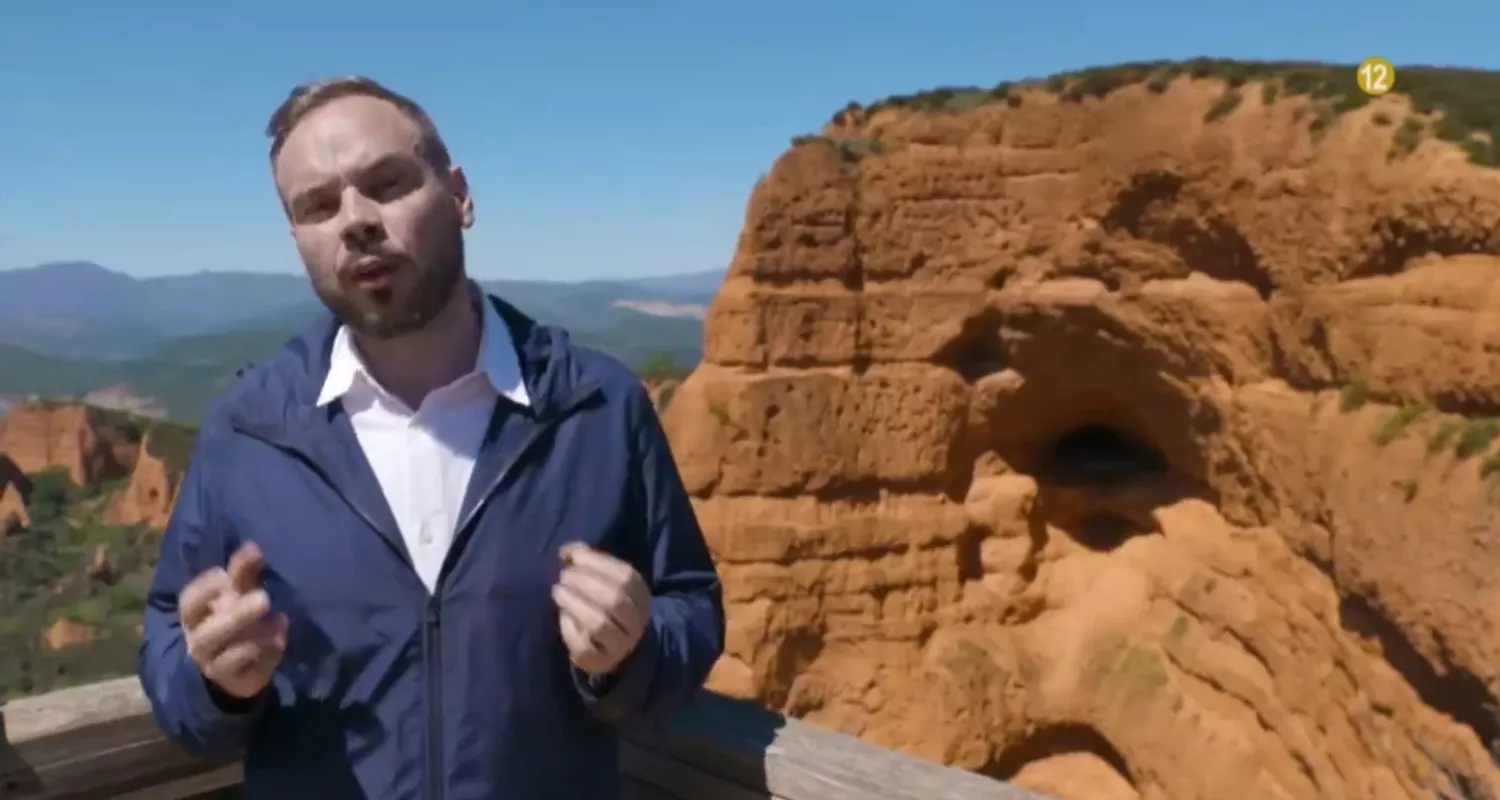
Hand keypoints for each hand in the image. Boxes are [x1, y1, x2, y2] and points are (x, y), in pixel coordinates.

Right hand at [180, 543, 287, 699]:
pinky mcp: (237, 681)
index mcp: (194, 617)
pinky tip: (281, 640)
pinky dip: (268, 655)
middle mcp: (199, 643)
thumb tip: (252, 545)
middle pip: (208, 633)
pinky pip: (250, 672)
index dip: (205, 589)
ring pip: (227, 657)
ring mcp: (216, 665)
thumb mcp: (236, 595)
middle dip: (235, 616)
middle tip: (264, 598)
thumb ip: (242, 572)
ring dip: (255, 639)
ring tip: (278, 620)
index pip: (189, 603)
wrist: (234, 668)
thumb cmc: (231, 620)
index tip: (225, 576)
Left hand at [552, 543, 649, 677]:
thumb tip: (566, 550)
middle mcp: (636, 621)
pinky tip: (563, 617)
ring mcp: (621, 644)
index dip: (597, 562)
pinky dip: (570, 630)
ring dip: (574, 603)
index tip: (572, 556)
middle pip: (614, 599)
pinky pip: (584, 646)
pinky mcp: (601, 662)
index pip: (626, 576)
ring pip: (599, 623)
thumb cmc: (604, 604)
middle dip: (584, 583)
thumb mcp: (603, 580)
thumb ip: (587, 560)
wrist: (615, 647)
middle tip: (563, 576)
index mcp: (641, 596)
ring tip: (558, 592)